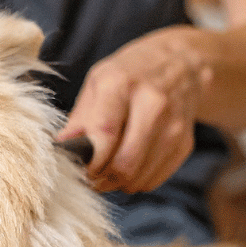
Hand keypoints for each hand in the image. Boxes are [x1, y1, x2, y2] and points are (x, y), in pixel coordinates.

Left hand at [55, 26, 214, 192]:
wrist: (181, 63)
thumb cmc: (129, 74)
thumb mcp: (97, 83)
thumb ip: (79, 120)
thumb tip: (61, 151)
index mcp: (122, 83)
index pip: (104, 136)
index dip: (89, 163)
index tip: (79, 170)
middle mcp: (152, 103)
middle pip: (125, 164)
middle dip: (102, 180)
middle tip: (91, 177)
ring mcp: (173, 124)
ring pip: (139, 178)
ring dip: (118, 183)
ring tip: (108, 170)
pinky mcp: (185, 142)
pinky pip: (154, 180)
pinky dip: (137, 181)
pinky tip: (130, 164)